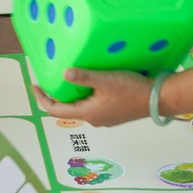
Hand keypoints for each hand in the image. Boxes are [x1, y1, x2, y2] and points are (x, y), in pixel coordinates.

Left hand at [33, 68, 155, 127]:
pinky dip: (85, 95)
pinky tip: (90, 82)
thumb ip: (84, 77)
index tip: (35, 85)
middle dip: (56, 95)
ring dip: (71, 94)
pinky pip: (93, 105)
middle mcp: (94, 118)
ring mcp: (104, 117)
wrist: (157, 99)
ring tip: (67, 78)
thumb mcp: (105, 80)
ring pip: (80, 106)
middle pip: (67, 109)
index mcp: (87, 113)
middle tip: (49, 79)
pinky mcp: (114, 112)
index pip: (56, 110)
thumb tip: (63, 74)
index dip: (43, 98)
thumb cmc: (131, 90)